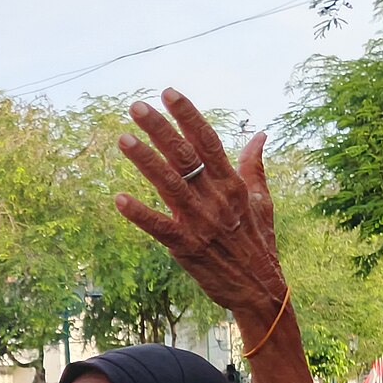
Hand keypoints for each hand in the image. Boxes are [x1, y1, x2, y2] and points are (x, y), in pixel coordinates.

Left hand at [114, 89, 287, 323]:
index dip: (188, 116)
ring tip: (123, 138)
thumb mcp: (262, 201)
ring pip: (169, 184)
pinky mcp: (187, 247)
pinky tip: (120, 199)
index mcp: (232, 185)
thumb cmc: (259, 243)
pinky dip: (141, 214)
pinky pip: (160, 227)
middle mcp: (216, 198)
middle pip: (185, 156)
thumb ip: (254, 166)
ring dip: (145, 161)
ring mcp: (201, 222)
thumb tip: (260, 135)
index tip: (169, 93)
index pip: (208, 141)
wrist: (260, 290)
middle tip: (136, 106)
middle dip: (160, 129)